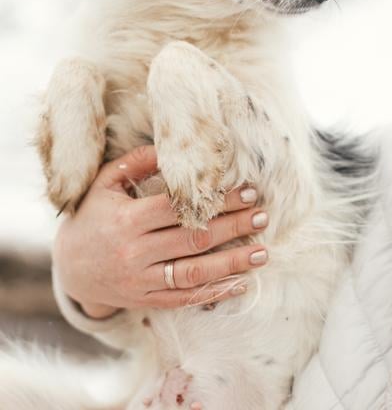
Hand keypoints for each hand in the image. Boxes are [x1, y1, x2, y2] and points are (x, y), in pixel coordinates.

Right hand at [53, 146, 267, 318]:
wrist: (70, 268)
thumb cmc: (91, 217)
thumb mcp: (104, 184)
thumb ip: (135, 163)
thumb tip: (168, 148)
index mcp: (127, 220)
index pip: (179, 208)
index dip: (216, 200)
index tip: (247, 191)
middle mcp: (135, 252)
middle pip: (193, 239)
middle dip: (233, 227)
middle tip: (263, 216)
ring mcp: (141, 280)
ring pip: (193, 273)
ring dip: (232, 263)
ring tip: (263, 253)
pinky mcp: (146, 300)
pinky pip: (184, 299)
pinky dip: (214, 293)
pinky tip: (240, 284)